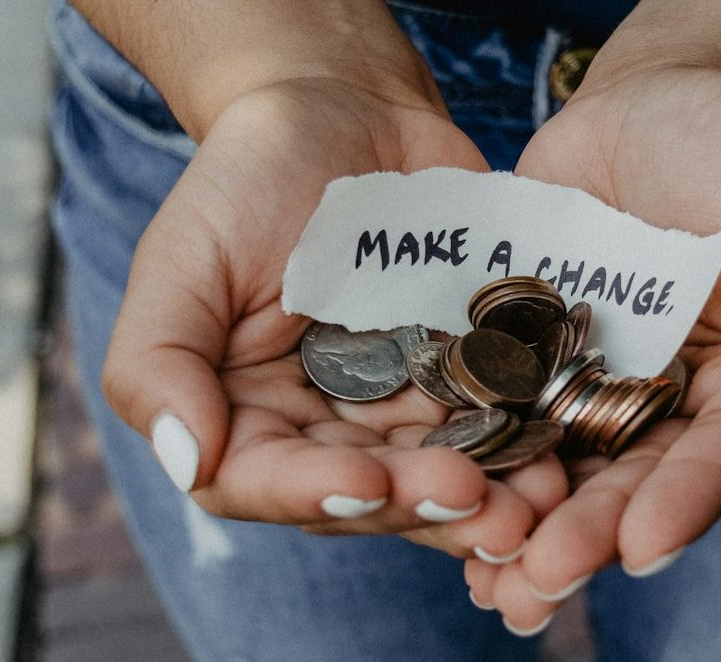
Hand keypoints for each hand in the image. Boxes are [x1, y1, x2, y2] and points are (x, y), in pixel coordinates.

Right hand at [102, 78, 566, 558]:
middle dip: (423, 505)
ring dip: (490, 498)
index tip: (369, 483)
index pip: (266, 481)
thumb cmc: (248, 179)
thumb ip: (158, 362)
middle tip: (480, 504)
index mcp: (246, 415)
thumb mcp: (183, 257)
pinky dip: (528, 443)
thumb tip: (187, 461)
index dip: (315, 494)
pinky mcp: (467, 374)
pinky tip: (562, 453)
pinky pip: (498, 420)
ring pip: (442, 473)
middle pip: (369, 494)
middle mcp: (326, 427)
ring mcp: (403, 405)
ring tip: (536, 503)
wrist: (346, 111)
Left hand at [465, 68, 720, 629]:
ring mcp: (603, 389)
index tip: (645, 541)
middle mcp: (682, 408)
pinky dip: (479, 460)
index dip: (691, 499)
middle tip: (542, 577)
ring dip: (529, 526)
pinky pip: (507, 416)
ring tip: (489, 578)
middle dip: (593, 534)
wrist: (655, 100)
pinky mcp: (537, 362)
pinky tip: (440, 503)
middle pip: (641, 482)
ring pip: (569, 470)